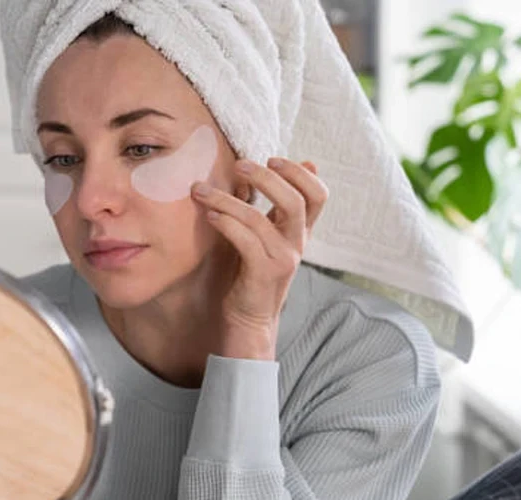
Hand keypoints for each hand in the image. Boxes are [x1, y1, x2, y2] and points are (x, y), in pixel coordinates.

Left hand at [191, 157, 327, 359]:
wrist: (249, 319)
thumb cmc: (253, 271)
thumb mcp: (269, 234)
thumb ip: (279, 205)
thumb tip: (305, 163)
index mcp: (300, 231)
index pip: (319, 195)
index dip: (300, 174)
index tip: (273, 159)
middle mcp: (297, 243)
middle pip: (296, 201)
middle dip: (266, 177)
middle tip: (239, 165)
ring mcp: (283, 259)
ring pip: (258, 218)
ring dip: (226, 199)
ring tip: (200, 190)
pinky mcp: (263, 272)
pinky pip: (244, 239)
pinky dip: (225, 222)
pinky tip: (208, 215)